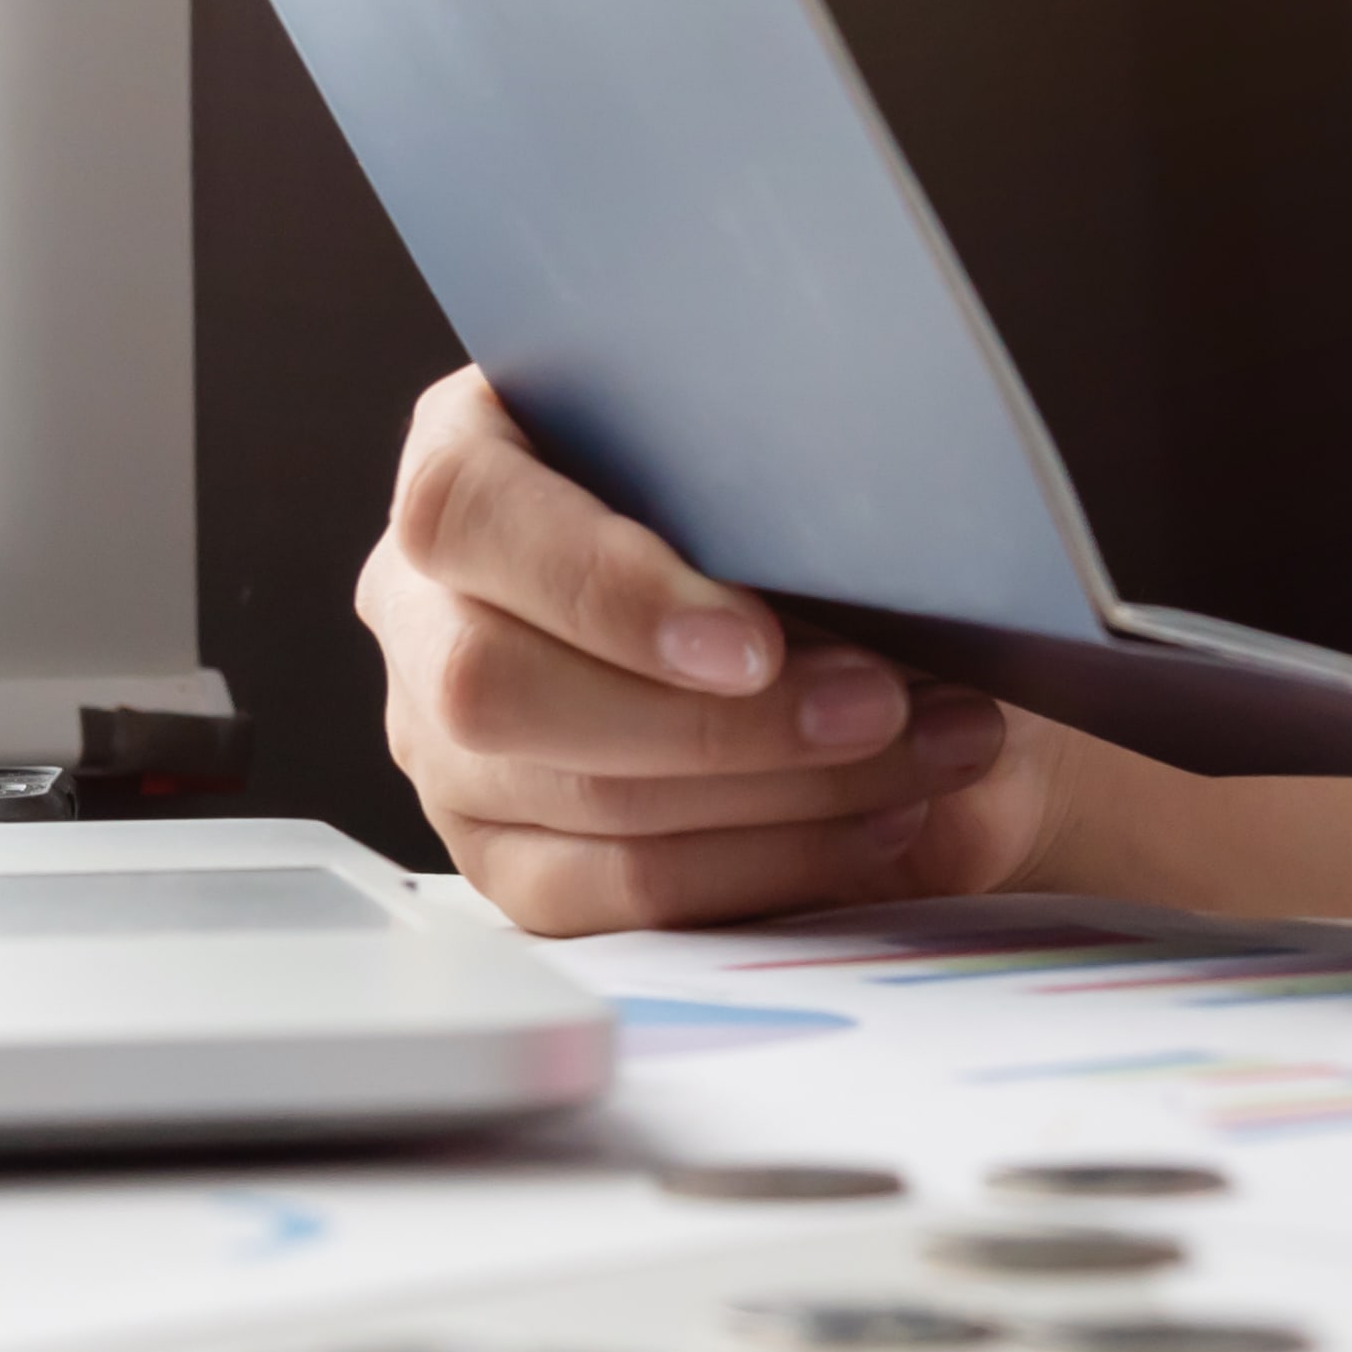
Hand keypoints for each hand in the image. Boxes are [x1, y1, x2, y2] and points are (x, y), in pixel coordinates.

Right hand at [358, 368, 1068, 931]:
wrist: (859, 623)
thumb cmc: (797, 512)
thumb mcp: (783, 462)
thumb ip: (775, 485)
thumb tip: (862, 542)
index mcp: (462, 453)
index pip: (465, 511)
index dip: (601, 584)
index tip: (753, 644)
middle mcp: (427, 606)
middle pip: (496, 684)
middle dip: (713, 718)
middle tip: (875, 706)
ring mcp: (452, 748)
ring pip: (576, 799)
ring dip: (780, 792)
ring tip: (925, 752)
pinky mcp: (509, 861)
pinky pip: (615, 898)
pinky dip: (766, 867)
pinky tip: (875, 821)